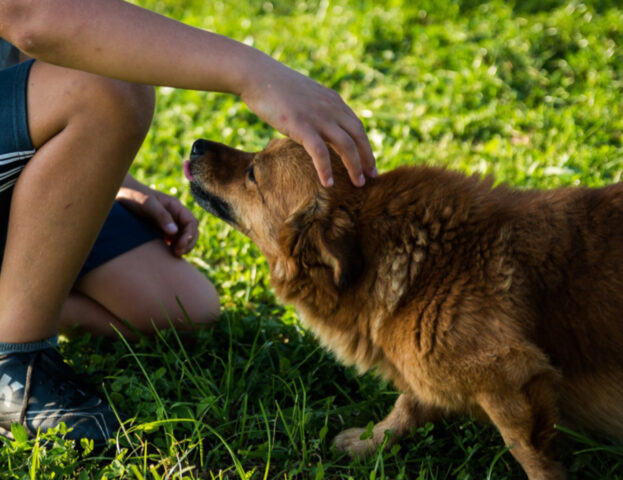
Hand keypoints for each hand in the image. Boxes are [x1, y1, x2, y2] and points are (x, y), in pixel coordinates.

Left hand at [116, 180, 197, 256]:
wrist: (118, 194)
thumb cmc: (133, 196)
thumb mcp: (148, 204)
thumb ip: (162, 216)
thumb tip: (174, 231)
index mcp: (175, 207)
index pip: (191, 222)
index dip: (189, 235)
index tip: (180, 246)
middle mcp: (174, 215)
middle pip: (191, 231)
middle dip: (188, 243)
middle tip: (177, 253)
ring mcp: (168, 223)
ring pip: (183, 237)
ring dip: (182, 246)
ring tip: (173, 254)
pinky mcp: (160, 229)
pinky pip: (172, 240)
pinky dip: (172, 247)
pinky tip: (165, 253)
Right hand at [239, 56, 376, 187]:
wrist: (256, 75)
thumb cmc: (275, 87)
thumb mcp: (304, 96)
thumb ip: (316, 109)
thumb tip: (316, 125)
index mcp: (333, 101)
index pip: (356, 126)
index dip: (365, 145)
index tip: (368, 161)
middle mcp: (331, 108)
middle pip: (358, 136)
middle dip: (367, 158)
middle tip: (372, 176)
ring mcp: (318, 117)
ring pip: (346, 146)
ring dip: (355, 167)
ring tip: (359, 184)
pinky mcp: (302, 126)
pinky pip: (320, 152)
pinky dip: (326, 169)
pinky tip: (328, 184)